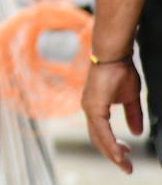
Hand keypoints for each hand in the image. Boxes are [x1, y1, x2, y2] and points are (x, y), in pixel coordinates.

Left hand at [83, 58, 143, 172]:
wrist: (114, 56)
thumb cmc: (120, 72)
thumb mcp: (130, 98)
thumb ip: (132, 115)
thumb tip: (136, 133)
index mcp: (95, 108)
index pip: (101, 134)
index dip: (112, 148)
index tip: (126, 159)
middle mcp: (89, 109)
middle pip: (98, 140)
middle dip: (112, 155)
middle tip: (127, 168)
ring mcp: (89, 108)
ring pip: (98, 137)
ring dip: (112, 153)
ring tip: (124, 165)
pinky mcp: (93, 105)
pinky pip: (101, 129)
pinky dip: (109, 143)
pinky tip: (118, 153)